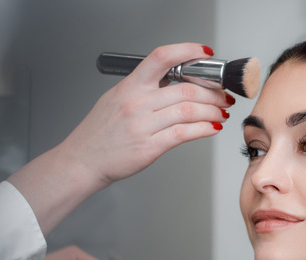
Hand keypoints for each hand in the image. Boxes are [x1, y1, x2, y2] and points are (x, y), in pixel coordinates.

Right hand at [7, 42, 232, 235]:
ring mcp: (143, 125)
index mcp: (129, 86)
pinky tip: (212, 127)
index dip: (187, 51)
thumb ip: (142, 89)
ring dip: (213, 111)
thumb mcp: (115, 99)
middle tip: (223, 95)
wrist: (82, 161)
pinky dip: (204, 129)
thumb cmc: (98, 134)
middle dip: (213, 92)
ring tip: (221, 112)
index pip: (161, 57)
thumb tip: (173, 82)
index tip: (204, 53)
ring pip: (189, 110)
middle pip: (186, 88)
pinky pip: (184, 133)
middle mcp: (137, 103)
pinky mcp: (150, 147)